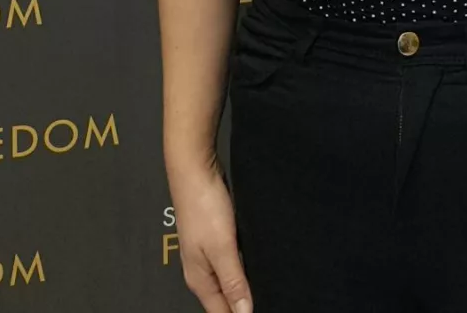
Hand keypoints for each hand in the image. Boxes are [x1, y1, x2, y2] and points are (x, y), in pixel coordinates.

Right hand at [172, 157, 254, 312]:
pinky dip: (242, 268)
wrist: (194, 169)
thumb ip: (233, 281)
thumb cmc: (204, 207)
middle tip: (271, 302)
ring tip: (267, 288)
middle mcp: (202, 271)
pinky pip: (230, 262)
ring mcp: (207, 254)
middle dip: (243, 305)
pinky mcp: (216, 237)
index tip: (262, 312)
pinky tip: (256, 264)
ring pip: (228, 281)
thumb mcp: (222, 248)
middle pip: (224, 300)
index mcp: (200, 280)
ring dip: (244, 287)